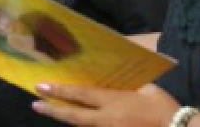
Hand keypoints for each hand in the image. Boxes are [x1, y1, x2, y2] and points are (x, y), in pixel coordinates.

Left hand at [33, 83, 180, 126]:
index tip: (42, 87)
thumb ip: (128, 84)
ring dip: (66, 119)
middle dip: (53, 109)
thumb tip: (115, 78)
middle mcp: (108, 120)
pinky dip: (84, 126)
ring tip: (50, 111)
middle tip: (35, 104)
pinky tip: (76, 122)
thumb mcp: (147, 88)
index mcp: (114, 102)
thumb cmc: (164, 108)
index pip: (81, 95)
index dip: (60, 91)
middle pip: (74, 116)